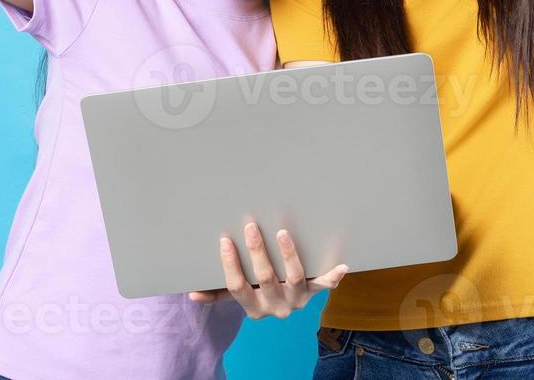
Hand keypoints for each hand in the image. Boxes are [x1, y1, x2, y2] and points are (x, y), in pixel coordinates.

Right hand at [187, 222, 348, 319]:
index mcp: (253, 307)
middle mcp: (276, 306)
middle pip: (266, 279)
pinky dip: (333, 277)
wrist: (285, 305)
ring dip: (289, 256)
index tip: (225, 240)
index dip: (230, 265)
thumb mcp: (236, 294)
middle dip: (257, 252)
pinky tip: (341, 265)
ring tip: (283, 233)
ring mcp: (297, 298)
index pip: (237, 287)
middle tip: (251, 227)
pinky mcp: (314, 291)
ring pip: (296, 279)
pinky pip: (325, 285)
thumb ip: (216, 293)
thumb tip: (191, 295)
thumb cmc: (255, 291)